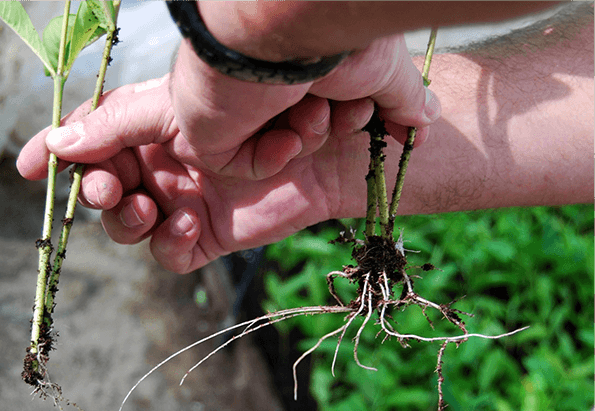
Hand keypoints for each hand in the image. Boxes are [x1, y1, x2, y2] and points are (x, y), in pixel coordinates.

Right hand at [17, 76, 374, 272]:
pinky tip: (186, 222)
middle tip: (108, 187)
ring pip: (130, 225)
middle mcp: (163, 163)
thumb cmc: (256, 99)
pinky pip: (171, 254)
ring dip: (126, 220)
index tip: (23, 168)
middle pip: (103, 189)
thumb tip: (57, 144)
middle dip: (96, 191)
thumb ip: (116, 126)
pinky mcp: (212, 233)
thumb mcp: (176, 105)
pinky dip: (168, 244)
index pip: (89, 140)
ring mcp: (186, 199)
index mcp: (150, 125)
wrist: (329, 132)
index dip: (54, 153)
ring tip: (146, 205)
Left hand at [169, 33, 440, 179]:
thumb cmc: (330, 39)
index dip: (352, 117)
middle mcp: (262, 83)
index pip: (326, 106)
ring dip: (303, 139)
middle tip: (346, 116)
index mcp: (299, 65)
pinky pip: (240, 163)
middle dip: (330, 129)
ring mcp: (231, 106)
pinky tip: (285, 136)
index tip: (372, 116)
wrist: (280, 26)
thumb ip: (402, 98)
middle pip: (301, 129)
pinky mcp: (205, 129)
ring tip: (311, 114)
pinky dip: (269, 157)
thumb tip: (426, 121)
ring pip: (273, 146)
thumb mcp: (382, 70)